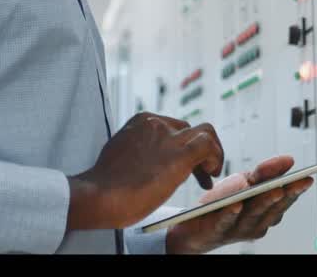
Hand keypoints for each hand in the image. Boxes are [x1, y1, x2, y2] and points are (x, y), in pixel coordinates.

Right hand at [67, 112, 223, 229]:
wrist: (100, 195)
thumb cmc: (105, 184)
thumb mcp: (122, 155)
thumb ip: (138, 151)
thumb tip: (151, 160)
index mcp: (141, 122)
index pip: (172, 127)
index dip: (181, 146)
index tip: (183, 167)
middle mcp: (157, 123)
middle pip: (189, 130)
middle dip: (198, 151)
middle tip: (200, 175)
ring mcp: (169, 138)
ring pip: (206, 131)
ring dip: (213, 151)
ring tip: (211, 172)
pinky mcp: (180, 155)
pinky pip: (208, 146)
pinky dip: (216, 157)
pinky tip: (211, 174)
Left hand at [165, 155, 312, 253]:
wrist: (193, 226)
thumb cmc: (222, 203)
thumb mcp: (245, 182)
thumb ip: (265, 172)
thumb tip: (288, 160)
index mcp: (265, 212)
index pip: (285, 199)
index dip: (296, 189)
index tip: (307, 178)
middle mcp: (256, 224)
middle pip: (273, 208)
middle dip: (285, 195)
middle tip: (294, 183)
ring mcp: (239, 229)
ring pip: (253, 215)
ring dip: (264, 202)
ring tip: (274, 190)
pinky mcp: (217, 231)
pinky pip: (226, 222)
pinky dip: (232, 213)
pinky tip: (238, 204)